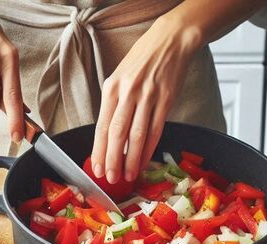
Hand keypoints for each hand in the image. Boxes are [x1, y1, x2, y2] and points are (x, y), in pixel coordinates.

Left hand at [90, 18, 201, 183]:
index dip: (99, 150)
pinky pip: (156, 129)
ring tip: (128, 175)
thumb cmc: (142, 61)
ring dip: (131, 159)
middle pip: (116, 133)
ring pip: (136, 135)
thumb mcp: (120, 78)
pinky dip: (149, 148)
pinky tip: (144, 160)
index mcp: (111, 88)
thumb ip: (115, 104)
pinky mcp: (165, 100)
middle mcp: (127, 92)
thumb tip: (110, 137)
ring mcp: (147, 96)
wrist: (169, 42)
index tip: (97, 168)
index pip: (101, 126)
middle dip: (112, 160)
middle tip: (111, 178)